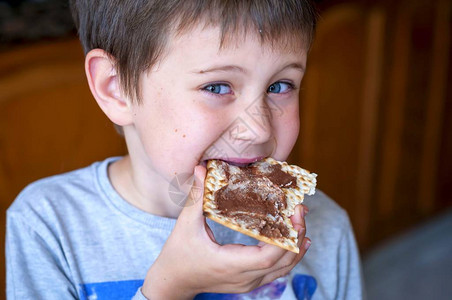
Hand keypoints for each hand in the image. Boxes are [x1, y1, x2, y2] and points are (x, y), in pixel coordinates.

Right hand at [141, 166, 310, 298]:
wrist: (173, 282)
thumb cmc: (178, 255)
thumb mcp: (185, 225)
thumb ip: (196, 196)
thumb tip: (201, 169)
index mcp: (229, 264)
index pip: (267, 257)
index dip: (286, 237)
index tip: (293, 214)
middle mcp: (243, 278)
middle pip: (282, 262)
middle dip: (296, 236)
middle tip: (301, 211)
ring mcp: (248, 283)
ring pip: (282, 270)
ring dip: (296, 247)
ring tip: (302, 223)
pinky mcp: (248, 282)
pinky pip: (275, 272)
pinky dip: (288, 257)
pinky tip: (297, 243)